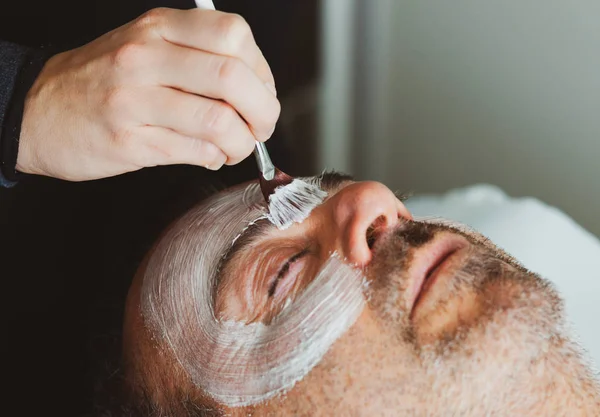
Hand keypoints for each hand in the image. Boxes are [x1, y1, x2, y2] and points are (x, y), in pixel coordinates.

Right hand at [17, 8, 279, 180]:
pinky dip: (214, 158)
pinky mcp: (129, 141)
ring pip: (218, 121)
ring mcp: (134, 100)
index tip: (262, 92)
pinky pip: (194, 152)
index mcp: (158, 28)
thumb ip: (198, 56)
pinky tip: (209, 156)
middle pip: (234, 79)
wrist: (39, 110)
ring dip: (241, 143)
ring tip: (234, 148)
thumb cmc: (104, 80)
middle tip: (261, 127)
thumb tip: (258, 87)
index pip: (234, 36)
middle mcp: (145, 57)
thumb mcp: (146, 46)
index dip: (262, 70)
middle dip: (263, 113)